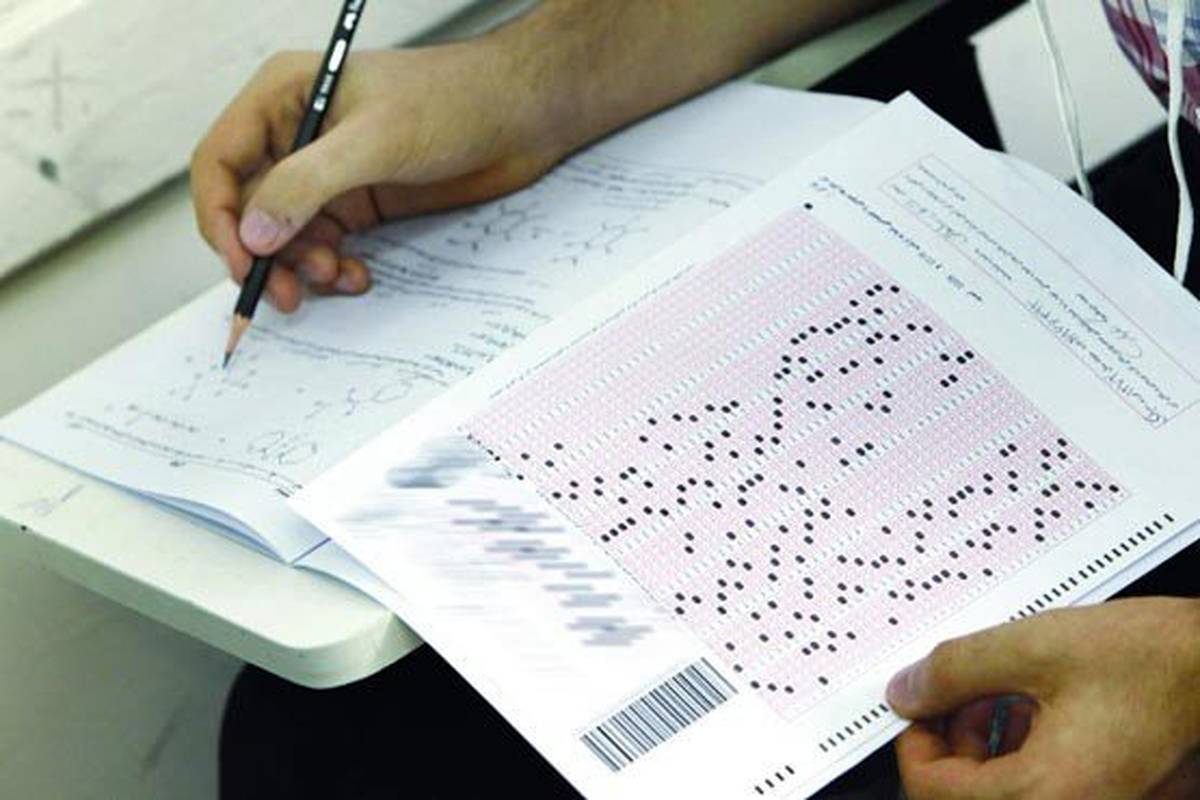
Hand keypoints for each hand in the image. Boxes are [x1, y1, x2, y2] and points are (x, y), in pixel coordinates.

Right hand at [190, 42, 570, 311]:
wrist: (520, 116)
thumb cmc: (453, 102)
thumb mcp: (375, 141)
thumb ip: (308, 184)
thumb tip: (253, 235)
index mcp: (282, 96)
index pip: (219, 162)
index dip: (219, 217)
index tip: (243, 262)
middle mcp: (295, 134)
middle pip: (248, 209)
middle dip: (266, 254)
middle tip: (291, 293)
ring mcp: (327, 171)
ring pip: (286, 235)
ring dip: (302, 266)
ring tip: (337, 276)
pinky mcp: (358, 201)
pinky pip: (324, 245)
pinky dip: (333, 268)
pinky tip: (358, 277)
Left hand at [886, 598, 1199, 798]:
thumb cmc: (1153, 662)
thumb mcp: (1033, 648)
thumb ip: (955, 670)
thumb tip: (909, 692)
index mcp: (1045, 794)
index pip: (933, 790)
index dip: (914, 739)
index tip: (919, 705)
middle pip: (966, 796)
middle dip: (954, 740)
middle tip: (962, 693)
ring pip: (1003, 793)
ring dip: (987, 745)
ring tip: (1005, 693)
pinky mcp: (1106, 797)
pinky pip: (1043, 790)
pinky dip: (1025, 753)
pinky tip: (1039, 709)